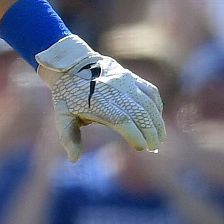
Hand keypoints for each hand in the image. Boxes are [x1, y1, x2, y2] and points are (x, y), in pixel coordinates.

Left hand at [36, 35, 165, 161]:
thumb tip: (74, 159)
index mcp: (96, 102)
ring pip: (148, 102)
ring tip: (160, 138)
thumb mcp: (62, 116)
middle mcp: (113, 90)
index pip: (122, 120)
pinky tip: (157, 118)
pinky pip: (150, 91)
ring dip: (157, 121)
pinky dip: (156, 105)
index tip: (141, 147)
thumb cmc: (67, 95)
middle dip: (150, 132)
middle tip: (154, 148)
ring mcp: (124, 81)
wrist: (71, 64)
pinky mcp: (130, 76)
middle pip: (139, 113)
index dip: (135, 134)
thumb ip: (69, 138)